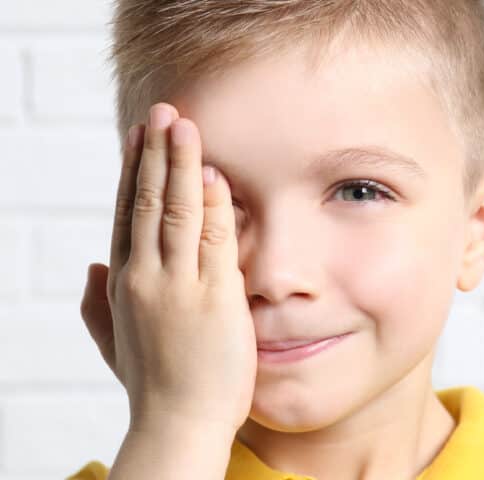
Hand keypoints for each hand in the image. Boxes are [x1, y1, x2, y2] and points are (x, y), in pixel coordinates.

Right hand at [78, 102, 255, 434]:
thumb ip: (98, 304)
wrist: (178, 424)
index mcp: (124, 283)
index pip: (127, 214)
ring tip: (184, 125)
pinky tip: (212, 175)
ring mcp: (178, 286)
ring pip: (175, 211)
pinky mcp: (213, 298)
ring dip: (181, 164)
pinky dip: (211, 206)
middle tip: (163, 111)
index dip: (133, 171)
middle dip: (155, 153)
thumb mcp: (115, 342)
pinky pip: (211, 241)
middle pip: (147, 202)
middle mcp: (146, 278)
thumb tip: (92, 267)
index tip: (139, 136)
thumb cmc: (153, 388)